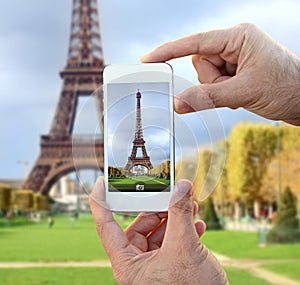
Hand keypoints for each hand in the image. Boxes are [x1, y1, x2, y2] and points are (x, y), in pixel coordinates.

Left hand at [89, 178, 227, 284]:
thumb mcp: (184, 246)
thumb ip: (181, 213)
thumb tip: (182, 187)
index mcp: (127, 264)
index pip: (106, 226)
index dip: (102, 202)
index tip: (104, 183)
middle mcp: (136, 265)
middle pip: (139, 226)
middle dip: (158, 209)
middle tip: (171, 195)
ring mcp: (152, 266)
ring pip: (157, 233)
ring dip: (174, 219)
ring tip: (190, 207)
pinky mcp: (167, 266)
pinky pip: (170, 242)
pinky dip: (182, 230)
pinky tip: (197, 225)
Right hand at [142, 23, 299, 125]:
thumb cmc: (286, 87)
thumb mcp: (244, 92)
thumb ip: (207, 98)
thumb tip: (177, 103)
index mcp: (239, 37)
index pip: (196, 43)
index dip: (170, 51)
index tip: (149, 59)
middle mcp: (234, 45)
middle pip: (200, 64)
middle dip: (211, 82)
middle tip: (233, 89)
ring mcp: (233, 59)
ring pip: (205, 78)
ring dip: (218, 90)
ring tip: (240, 92)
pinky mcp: (234, 73)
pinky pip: (213, 85)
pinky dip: (222, 95)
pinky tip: (241, 95)